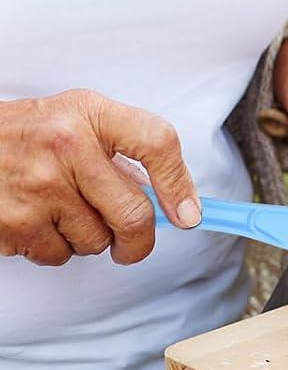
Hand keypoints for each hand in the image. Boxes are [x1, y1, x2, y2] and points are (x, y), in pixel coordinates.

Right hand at [0, 90, 198, 265]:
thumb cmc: (23, 135)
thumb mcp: (73, 120)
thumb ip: (118, 150)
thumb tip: (168, 201)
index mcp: (89, 114)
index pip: (157, 142)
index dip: (180, 184)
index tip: (188, 216)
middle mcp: (67, 145)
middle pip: (134, 214)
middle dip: (139, 242)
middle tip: (130, 245)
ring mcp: (39, 185)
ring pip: (95, 241)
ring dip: (87, 239)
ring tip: (59, 213)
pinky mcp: (15, 221)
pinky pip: (58, 255)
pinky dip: (53, 248)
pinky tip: (34, 221)